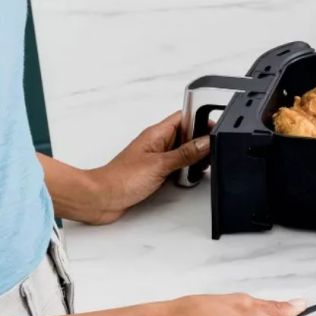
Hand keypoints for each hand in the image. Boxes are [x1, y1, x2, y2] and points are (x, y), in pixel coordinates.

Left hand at [87, 112, 209, 223]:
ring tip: (195, 167)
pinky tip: (186, 178)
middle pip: (187, 135)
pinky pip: (177, 167)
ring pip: (183, 152)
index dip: (201, 119)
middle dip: (200, 143)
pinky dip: (184, 172)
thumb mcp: (160, 164)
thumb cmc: (119, 179)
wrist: (100, 199)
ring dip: (192, 159)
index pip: (184, 116)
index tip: (215, 128)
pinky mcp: (155, 173)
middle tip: (208, 152)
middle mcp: (157, 144)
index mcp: (156, 134)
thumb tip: (206, 142)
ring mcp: (156, 158)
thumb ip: (186, 153)